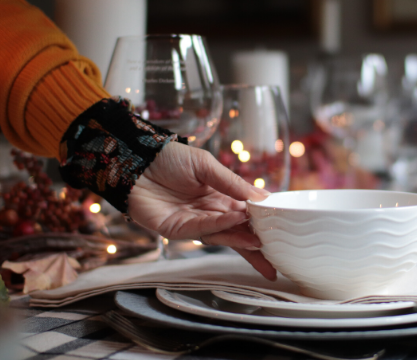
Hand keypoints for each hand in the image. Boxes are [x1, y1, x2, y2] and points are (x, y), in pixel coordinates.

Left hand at [127, 142, 276, 279]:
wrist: (135, 159)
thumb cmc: (168, 158)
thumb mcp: (206, 165)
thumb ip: (231, 182)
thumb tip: (261, 198)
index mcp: (218, 196)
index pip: (245, 213)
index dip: (262, 221)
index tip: (282, 227)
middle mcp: (208, 212)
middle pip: (237, 232)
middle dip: (257, 246)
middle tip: (277, 259)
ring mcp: (192, 223)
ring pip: (222, 235)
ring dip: (241, 238)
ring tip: (260, 241)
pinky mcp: (175, 229)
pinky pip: (202, 229)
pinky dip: (220, 226)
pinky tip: (235, 220)